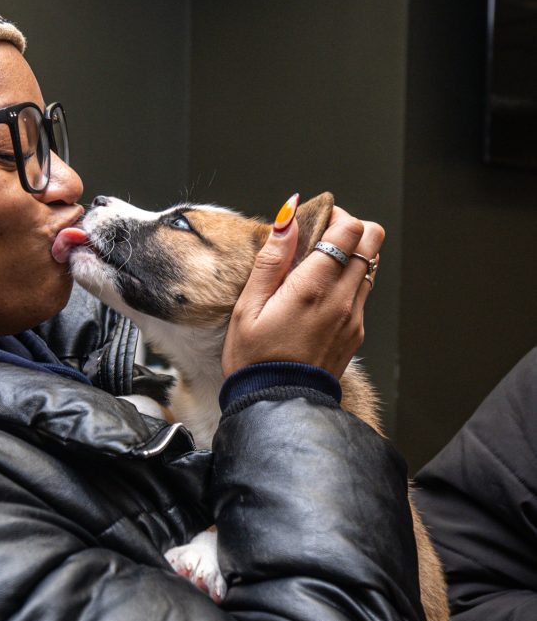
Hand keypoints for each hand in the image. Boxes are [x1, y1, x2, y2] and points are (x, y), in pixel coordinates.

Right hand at [222, 200, 384, 378]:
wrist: (276, 405)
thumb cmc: (254, 358)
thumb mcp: (248, 305)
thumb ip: (272, 258)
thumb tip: (288, 218)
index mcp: (314, 288)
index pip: (351, 229)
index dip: (335, 216)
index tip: (314, 222)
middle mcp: (342, 300)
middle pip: (372, 241)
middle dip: (349, 231)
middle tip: (320, 240)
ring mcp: (354, 318)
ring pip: (370, 267)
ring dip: (348, 258)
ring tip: (313, 272)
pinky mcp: (356, 334)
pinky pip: (361, 294)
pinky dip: (345, 285)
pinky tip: (315, 300)